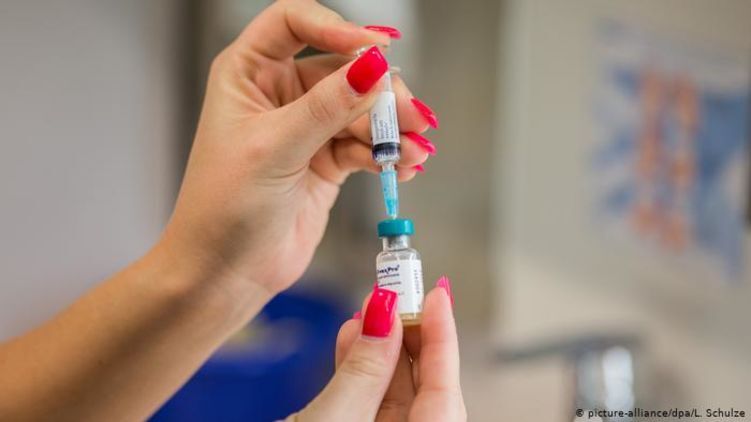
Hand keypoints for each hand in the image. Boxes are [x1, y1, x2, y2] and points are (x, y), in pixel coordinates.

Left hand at [159, 0, 434, 295]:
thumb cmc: (223, 209)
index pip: (295, 22)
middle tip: (409, 116)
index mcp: (248, 73)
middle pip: (343, 69)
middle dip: (380, 92)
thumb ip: (326, 106)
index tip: (377, 49)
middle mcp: (278, 93)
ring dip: (391, 128)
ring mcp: (306, 127)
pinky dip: (388, 154)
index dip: (338, 29)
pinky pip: (366, 145)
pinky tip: (405, 165)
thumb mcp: (275, 148)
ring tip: (414, 150)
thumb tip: (373, 66)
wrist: (225, 272)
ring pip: (361, 109)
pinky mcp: (326, 160)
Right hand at [290, 277, 466, 420]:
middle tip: (398, 291)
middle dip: (408, 334)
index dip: (443, 336)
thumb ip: (363, 370)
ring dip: (379, 345)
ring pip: (391, 389)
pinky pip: (366, 399)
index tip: (438, 294)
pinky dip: (359, 367)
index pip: (445, 389)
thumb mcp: (335, 419)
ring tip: (370, 307)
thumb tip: (384, 316)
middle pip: (422, 384)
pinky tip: (352, 335)